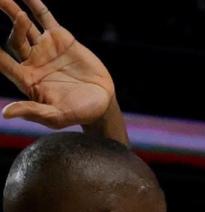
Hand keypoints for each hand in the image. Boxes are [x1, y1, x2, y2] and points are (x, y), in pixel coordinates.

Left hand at [0, 0, 114, 128]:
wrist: (103, 102)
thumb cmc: (78, 113)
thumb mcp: (56, 116)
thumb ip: (32, 112)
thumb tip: (6, 113)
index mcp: (27, 80)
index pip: (5, 64)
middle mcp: (32, 61)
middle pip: (14, 39)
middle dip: (11, 26)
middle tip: (3, 5)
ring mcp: (46, 48)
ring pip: (25, 25)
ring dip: (13, 11)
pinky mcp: (61, 39)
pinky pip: (45, 18)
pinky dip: (35, 6)